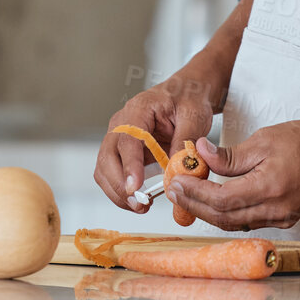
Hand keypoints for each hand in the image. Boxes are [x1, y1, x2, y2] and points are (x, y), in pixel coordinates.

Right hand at [95, 64, 223, 210]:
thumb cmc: (189, 99)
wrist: (186, 93)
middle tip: (140, 204)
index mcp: (138, 109)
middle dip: (119, 186)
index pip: (127, 140)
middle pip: (107, 157)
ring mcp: (119, 139)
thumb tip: (179, 171)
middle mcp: (121, 124)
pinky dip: (122, 191)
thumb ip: (186, 142)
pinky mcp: (124, 153)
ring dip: (117, 192)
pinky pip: (113, 174)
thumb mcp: (195, 116)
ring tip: (141, 206)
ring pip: (104, 169)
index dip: (129, 166)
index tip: (135, 188)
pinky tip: (140, 200)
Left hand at [167, 120, 299, 231]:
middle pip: (224, 218)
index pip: (221, 200)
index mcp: (270, 188)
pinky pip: (249, 220)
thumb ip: (231, 154)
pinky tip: (214, 199)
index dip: (195, 193)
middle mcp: (277, 209)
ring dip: (208, 211)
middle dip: (195, 205)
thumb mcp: (265, 139)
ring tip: (187, 195)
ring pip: (236, 223)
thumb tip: (201, 153)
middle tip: (174, 192)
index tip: (177, 181)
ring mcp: (283, 217)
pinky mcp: (286, 217)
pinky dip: (228, 212)